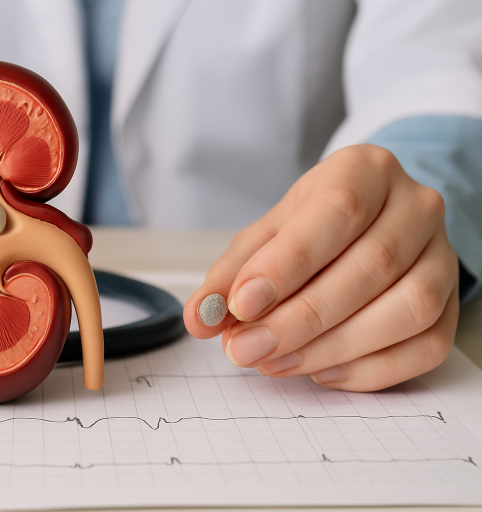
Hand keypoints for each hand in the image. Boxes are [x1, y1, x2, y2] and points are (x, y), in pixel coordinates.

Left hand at [184, 144, 459, 391]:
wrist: (371, 219)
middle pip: (371, 267)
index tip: (241, 304)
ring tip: (274, 363)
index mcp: (366, 170)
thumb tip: (201, 317)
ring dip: (334, 347)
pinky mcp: (453, 301)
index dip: (287, 265)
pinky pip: (427, 346)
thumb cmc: (312, 226)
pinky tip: (320, 371)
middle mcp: (416, 206)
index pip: (337, 212)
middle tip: (246, 349)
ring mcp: (443, 255)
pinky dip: (370, 370)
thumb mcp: (266, 234)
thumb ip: (231, 273)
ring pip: (408, 309)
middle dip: (300, 318)